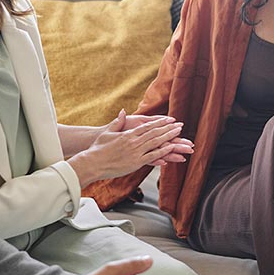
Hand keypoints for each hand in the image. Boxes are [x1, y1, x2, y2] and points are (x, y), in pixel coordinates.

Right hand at [68, 110, 184, 184]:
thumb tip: (123, 111)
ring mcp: (135, 152)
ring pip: (156, 144)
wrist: (93, 162)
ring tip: (180, 137)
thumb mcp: (108, 132)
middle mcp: (134, 142)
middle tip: (180, 126)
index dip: (160, 123)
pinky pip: (152, 157)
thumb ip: (118, 122)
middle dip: (169, 130)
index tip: (170, 120)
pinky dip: (162, 153)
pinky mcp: (135, 163)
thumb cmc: (98, 148)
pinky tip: (171, 151)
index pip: (148, 126)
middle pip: (155, 134)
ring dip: (169, 139)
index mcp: (129, 134)